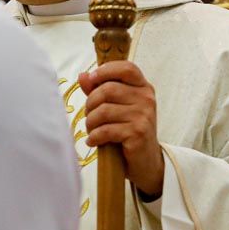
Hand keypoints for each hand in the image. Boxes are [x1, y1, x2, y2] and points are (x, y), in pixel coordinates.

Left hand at [79, 61, 163, 196]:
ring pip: (104, 110)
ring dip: (90, 122)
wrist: (146, 161)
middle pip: (108, 89)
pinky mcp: (138, 133)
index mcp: (143, 88)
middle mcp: (146, 99)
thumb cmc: (129, 131)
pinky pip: (106, 130)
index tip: (91, 80)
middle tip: (89, 116)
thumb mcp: (117, 108)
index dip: (105, 70)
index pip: (126, 68)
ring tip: (91, 130)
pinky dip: (94, 137)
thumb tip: (82, 76)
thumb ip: (100, 90)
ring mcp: (144, 116)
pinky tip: (93, 141)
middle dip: (90, 103)